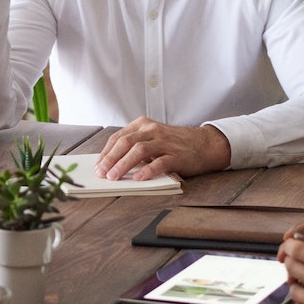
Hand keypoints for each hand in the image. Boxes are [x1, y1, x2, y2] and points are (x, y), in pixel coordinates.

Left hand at [95, 118, 231, 179]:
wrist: (205, 144)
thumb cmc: (175, 143)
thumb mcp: (152, 138)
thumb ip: (135, 145)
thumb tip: (112, 163)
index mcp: (143, 125)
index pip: (118, 137)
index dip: (106, 152)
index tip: (98, 165)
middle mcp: (152, 131)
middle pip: (126, 142)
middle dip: (111, 158)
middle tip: (101, 173)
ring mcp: (165, 142)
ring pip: (139, 150)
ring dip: (124, 164)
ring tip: (114, 177)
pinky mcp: (177, 155)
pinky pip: (159, 162)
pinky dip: (147, 170)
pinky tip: (138, 178)